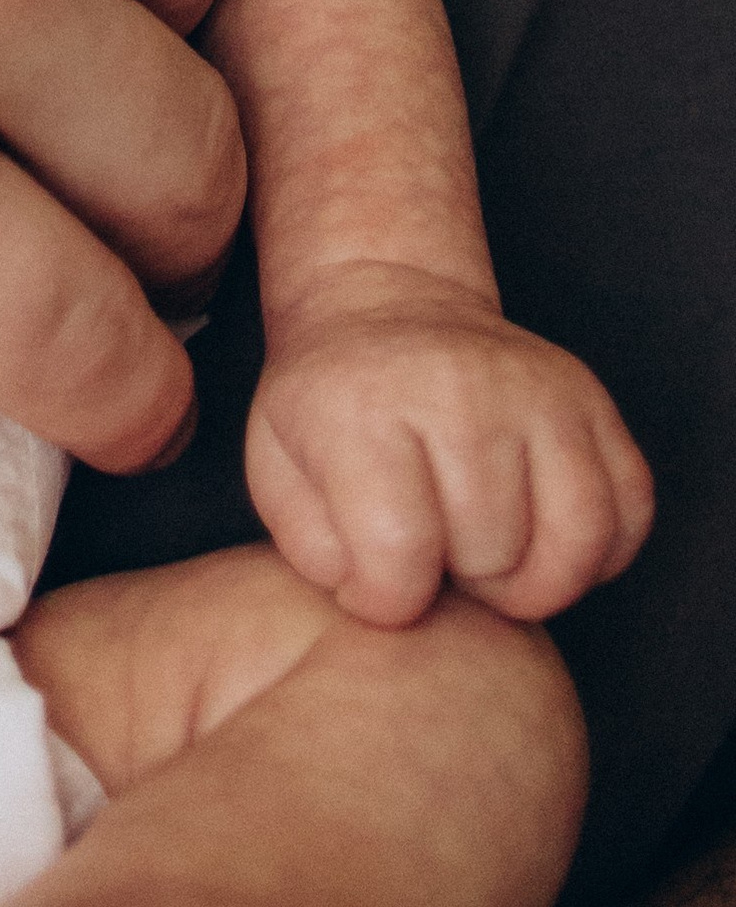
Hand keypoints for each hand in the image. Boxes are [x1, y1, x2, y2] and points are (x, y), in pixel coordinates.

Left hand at [246, 271, 653, 625]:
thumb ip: (313, 548)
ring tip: (487, 559)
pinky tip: (542, 541)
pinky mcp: (593, 401)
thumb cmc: (330, 405)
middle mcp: (459, 388)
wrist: (387, 306)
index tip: (375, 582)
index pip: (398, 551)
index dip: (387, 600)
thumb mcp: (275, 465)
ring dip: (532, 579)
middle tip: (429, 548)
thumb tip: (383, 598)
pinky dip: (597, 555)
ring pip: (575, 542)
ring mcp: (538, 389)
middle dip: (456, 580)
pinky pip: (630, 513)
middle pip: (490, 553)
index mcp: (363, 407)